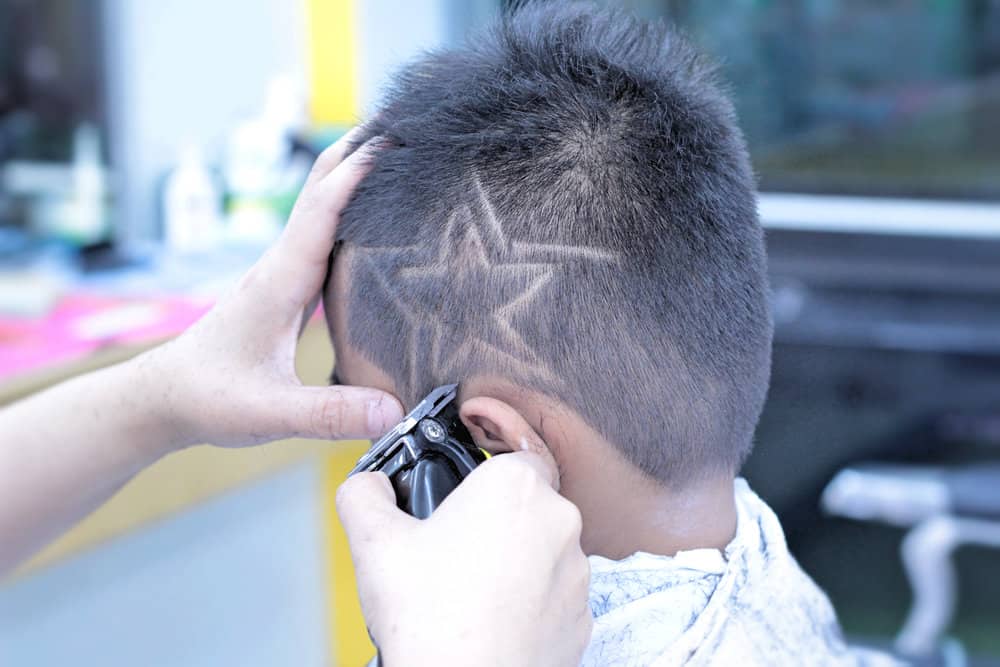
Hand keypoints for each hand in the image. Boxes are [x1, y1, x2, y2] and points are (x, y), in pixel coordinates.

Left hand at [139, 129, 403, 451]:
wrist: (164, 397)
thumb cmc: (209, 399)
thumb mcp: (268, 413)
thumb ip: (329, 414)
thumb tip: (393, 411)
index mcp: (278, 282)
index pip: (320, 212)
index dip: (356, 175)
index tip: (394, 141)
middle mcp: (279, 266)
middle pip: (318, 189)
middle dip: (355, 150)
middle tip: (403, 122)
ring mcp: (279, 272)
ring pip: (318, 205)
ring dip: (352, 172)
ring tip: (397, 152)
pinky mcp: (283, 285)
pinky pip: (319, 231)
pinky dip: (345, 206)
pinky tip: (370, 215)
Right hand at [337, 449, 592, 666]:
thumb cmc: (427, 617)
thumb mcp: (372, 542)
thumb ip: (364, 494)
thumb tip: (368, 486)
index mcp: (516, 487)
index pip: (508, 457)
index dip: (480, 479)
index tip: (458, 502)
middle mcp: (559, 520)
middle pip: (526, 504)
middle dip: (494, 522)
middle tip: (451, 551)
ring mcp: (577, 572)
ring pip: (542, 550)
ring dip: (514, 561)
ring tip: (467, 591)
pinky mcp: (583, 617)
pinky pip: (554, 595)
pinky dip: (529, 603)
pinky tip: (491, 618)